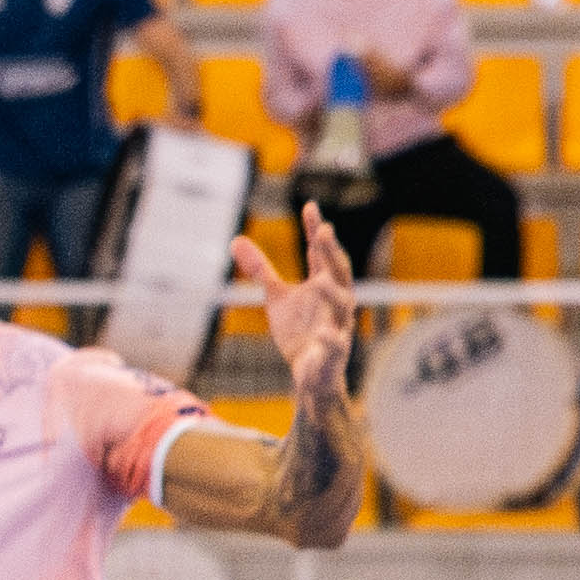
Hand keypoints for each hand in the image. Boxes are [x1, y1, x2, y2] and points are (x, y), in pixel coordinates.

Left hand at [243, 209, 358, 396]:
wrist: (312, 373)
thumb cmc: (299, 330)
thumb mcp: (276, 297)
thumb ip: (261, 269)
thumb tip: (235, 239)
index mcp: (323, 284)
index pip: (321, 253)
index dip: (316, 230)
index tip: (310, 206)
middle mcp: (335, 301)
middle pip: (338, 272)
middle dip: (331, 252)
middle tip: (324, 230)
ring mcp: (338, 326)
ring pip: (343, 306)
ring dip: (333, 293)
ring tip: (321, 282)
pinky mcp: (334, 353)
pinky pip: (335, 345)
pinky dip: (330, 339)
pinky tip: (322, 334)